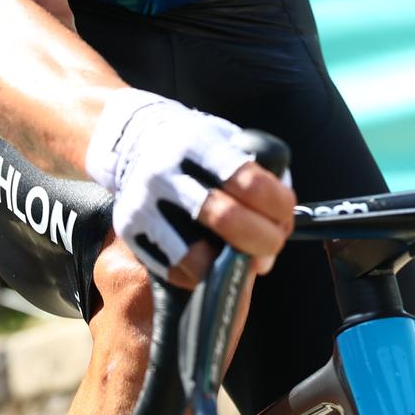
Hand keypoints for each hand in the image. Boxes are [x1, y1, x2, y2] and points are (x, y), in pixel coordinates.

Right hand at [86, 90, 295, 280]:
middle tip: (271, 245)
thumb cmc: (194, 148)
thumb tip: (279, 227)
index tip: (284, 215)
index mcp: (198, 145)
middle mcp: (166, 172)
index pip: (252, 183)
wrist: (132, 141)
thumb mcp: (228, 141)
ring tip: (241, 258)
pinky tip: (211, 260)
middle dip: (263, 240)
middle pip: (228, 219)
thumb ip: (261, 175)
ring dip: (231, 265)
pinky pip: (175, 269)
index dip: (280, 208)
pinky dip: (202, 273)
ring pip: (197, 256)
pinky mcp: (131, 230)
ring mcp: (144, 204)